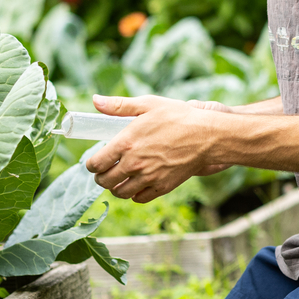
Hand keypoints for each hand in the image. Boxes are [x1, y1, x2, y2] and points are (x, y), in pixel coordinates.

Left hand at [82, 94, 234, 202]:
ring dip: (115, 187)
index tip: (95, 161)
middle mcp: (133, 163)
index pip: (96, 163)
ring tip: (119, 178)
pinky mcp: (162, 187)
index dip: (91, 164)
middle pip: (104, 181)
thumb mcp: (148, 104)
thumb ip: (119, 105)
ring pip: (119, 192)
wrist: (207, 135)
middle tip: (105, 171)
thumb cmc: (178, 117)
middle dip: (101, 177)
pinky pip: (139, 198)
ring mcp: (148, 178)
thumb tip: (94, 100)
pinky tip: (137, 184)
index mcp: (125, 143)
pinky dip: (134, 193)